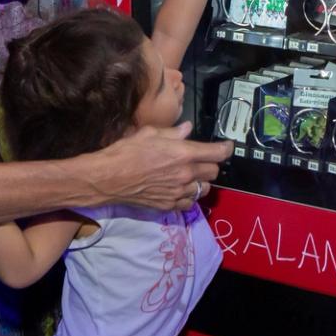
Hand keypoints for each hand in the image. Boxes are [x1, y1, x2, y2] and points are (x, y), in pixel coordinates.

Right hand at [87, 122, 228, 209]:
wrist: (108, 178)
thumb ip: (173, 133)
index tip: (227, 146)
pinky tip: (180, 189)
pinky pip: (189, 203)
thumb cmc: (126, 152)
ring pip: (204, 189)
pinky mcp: (169, 206)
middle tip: (201, 159)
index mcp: (183, 154)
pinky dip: (189, 196)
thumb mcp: (150, 134)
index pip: (217, 153)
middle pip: (214, 172)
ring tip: (191, 176)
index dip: (226, 148)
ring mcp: (178, 192)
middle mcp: (185, 174)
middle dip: (211, 164)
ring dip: (201, 181)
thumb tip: (188, 129)